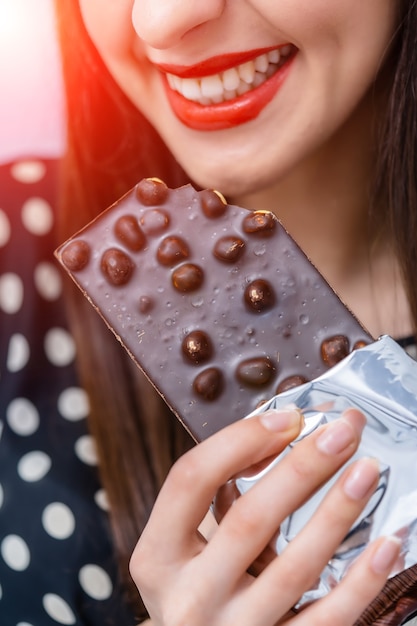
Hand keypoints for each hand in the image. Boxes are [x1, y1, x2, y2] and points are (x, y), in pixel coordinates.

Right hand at [130, 407, 400, 625]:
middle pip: (249, 520)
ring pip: (293, 568)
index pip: (190, 480)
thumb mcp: (185, 545)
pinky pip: (326, 620)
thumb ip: (219, 497)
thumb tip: (284, 432)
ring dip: (336, 513)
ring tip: (367, 471)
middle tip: (343, 432)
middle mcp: (188, 597)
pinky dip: (360, 581)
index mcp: (158, 555)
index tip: (287, 417)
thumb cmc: (195, 589)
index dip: (239, 441)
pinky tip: (385, 545)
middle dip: (302, 467)